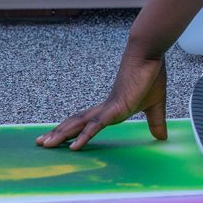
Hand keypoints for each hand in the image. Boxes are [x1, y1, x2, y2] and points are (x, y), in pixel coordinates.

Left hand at [36, 50, 167, 150]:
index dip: (72, 129)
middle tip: (40, 143)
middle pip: (75, 122)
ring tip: (45, 145)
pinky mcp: (115, 108)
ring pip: (78, 124)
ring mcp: (107, 109)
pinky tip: (74, 147)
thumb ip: (156, 122)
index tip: (60, 137)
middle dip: (58, 133)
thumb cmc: (150, 75)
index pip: (86, 121)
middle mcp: (104, 108)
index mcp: (111, 109)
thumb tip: (162, 138)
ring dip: (61, 134)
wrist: (148, 55)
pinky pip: (96, 126)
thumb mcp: (155, 106)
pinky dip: (84, 136)